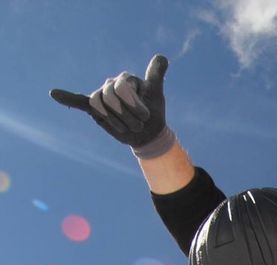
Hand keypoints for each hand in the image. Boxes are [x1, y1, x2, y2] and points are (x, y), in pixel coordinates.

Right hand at [50, 55, 172, 156]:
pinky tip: (54, 94)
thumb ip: (156, 74)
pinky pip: (79, 101)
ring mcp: (103, 96)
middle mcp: (112, 84)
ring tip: (128, 128)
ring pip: (100, 106)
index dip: (134, 106)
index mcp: (125, 79)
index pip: (122, 89)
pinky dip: (67, 98)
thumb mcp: (156, 94)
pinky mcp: (96, 108)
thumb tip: (162, 57)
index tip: (146, 116)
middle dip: (126, 116)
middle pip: (111, 98)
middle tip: (138, 125)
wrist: (147, 134)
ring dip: (116, 121)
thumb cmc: (153, 113)